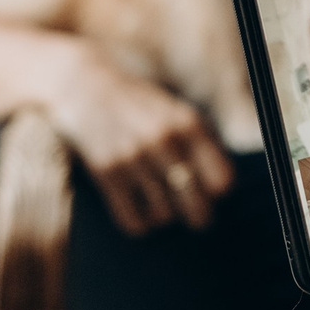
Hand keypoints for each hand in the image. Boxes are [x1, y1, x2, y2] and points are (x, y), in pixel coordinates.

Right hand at [48, 43, 233, 235]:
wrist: (85, 86)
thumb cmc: (140, 104)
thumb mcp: (176, 111)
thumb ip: (201, 141)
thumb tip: (224, 187)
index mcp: (188, 123)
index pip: (221, 180)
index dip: (220, 191)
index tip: (213, 191)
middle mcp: (163, 140)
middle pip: (197, 204)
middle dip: (200, 215)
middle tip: (197, 217)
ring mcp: (132, 157)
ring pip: (165, 215)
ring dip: (166, 215)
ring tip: (162, 204)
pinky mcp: (105, 172)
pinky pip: (133, 220)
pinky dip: (140, 223)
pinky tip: (140, 211)